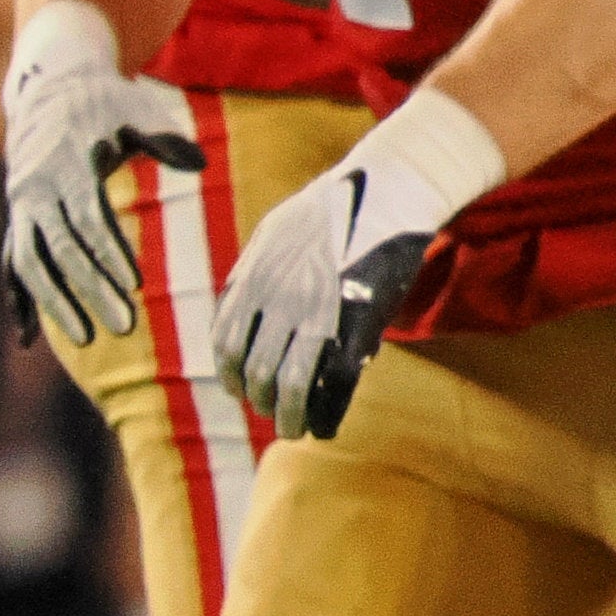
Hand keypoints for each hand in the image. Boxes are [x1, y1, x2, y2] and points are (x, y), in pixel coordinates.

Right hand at [0, 0, 196, 345]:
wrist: (48, 85)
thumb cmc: (104, 103)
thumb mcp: (134, 112)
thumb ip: (163, 140)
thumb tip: (199, 163)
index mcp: (68, 165)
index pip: (89, 219)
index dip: (109, 252)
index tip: (135, 285)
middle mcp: (36, 190)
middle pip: (62, 249)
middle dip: (90, 290)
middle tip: (123, 326)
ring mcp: (21, 206)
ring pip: (31, 263)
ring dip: (55, 303)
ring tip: (86, 338)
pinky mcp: (17, 217)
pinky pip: (13, 263)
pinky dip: (19, 299)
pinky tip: (28, 339)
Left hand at [214, 88, 500, 439]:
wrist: (389, 187)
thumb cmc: (339, 205)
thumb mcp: (278, 229)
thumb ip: (257, 269)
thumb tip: (241, 301)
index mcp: (255, 277)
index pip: (226, 343)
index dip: (229, 374)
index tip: (239, 389)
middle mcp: (279, 299)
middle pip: (256, 371)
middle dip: (261, 400)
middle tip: (274, 414)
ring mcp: (319, 312)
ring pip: (290, 385)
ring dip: (289, 415)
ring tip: (294, 428)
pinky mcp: (357, 323)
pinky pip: (334, 382)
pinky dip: (326, 412)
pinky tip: (326, 426)